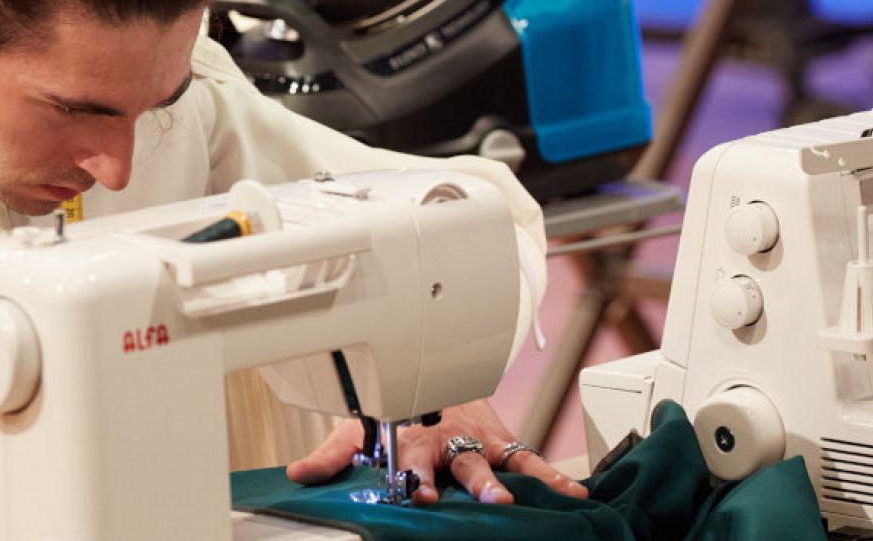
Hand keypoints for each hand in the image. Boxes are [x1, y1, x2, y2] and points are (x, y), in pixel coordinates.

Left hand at [286, 398, 588, 505]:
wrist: (432, 375)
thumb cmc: (394, 410)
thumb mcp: (358, 427)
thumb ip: (332, 454)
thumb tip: (299, 474)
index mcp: (411, 437)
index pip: (412, 456)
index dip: (415, 475)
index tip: (418, 492)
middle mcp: (448, 438)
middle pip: (461, 460)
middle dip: (473, 479)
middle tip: (488, 497)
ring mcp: (479, 440)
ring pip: (501, 458)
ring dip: (515, 478)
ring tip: (528, 496)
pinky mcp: (502, 441)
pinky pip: (530, 456)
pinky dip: (553, 474)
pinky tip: (573, 491)